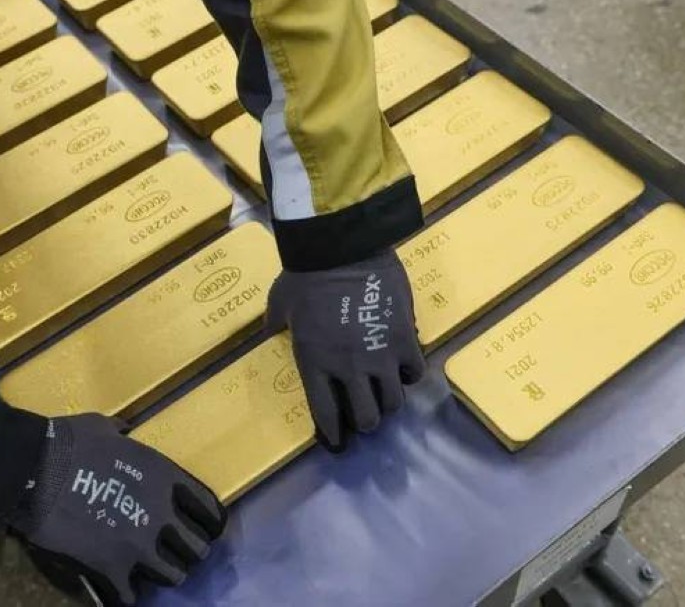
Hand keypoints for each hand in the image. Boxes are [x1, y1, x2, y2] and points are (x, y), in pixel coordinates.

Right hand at [0, 407, 225, 605]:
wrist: (30, 470)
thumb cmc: (67, 441)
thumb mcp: (104, 427)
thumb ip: (121, 434)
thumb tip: (122, 431)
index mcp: (165, 478)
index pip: (210, 509)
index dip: (209, 522)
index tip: (204, 529)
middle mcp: (161, 515)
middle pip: (197, 549)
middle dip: (186, 551)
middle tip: (172, 552)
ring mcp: (139, 545)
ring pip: (173, 576)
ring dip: (161, 574)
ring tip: (148, 572)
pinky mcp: (111, 569)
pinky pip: (130, 597)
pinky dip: (124, 595)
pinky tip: (117, 588)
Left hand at [267, 250, 425, 451]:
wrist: (343, 245)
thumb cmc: (305, 273)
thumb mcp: (279, 301)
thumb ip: (275, 322)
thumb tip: (269, 330)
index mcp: (314, 363)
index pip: (326, 414)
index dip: (333, 432)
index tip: (337, 439)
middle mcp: (348, 369)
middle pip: (368, 418)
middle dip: (366, 420)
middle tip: (366, 411)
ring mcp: (379, 356)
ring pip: (394, 402)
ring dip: (389, 401)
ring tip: (386, 392)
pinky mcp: (405, 338)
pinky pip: (414, 372)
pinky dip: (409, 373)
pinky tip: (403, 366)